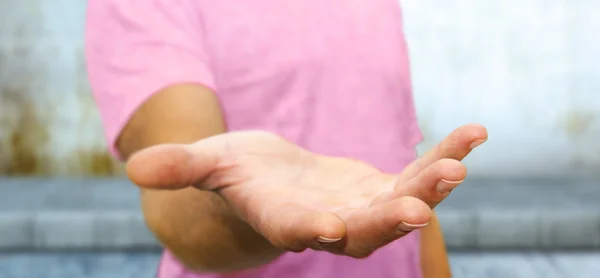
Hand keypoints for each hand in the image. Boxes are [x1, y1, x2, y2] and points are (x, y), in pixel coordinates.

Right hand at [127, 124, 486, 257]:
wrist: (273, 183)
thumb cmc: (236, 176)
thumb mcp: (209, 166)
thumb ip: (182, 168)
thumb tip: (133, 167)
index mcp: (283, 219)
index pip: (295, 231)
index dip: (310, 230)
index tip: (330, 228)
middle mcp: (328, 222)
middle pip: (362, 229)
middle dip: (389, 218)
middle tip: (420, 207)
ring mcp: (362, 207)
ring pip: (401, 200)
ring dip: (431, 184)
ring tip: (459, 160)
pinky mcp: (383, 187)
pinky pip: (419, 174)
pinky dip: (445, 156)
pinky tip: (473, 135)